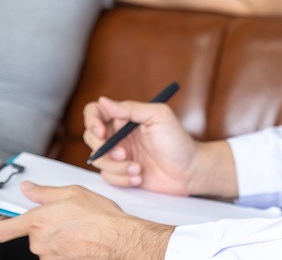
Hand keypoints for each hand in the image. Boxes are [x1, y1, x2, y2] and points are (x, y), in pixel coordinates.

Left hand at [0, 182, 171, 259]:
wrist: (117, 239)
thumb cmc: (98, 216)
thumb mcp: (71, 192)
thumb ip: (44, 192)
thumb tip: (28, 189)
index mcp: (37, 221)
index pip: (2, 229)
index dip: (1, 224)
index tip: (5, 219)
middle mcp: (39, 242)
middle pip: (29, 235)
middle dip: (41, 227)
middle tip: (60, 216)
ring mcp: (50, 256)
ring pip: (44, 246)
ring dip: (54, 237)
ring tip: (74, 227)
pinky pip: (56, 255)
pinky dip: (64, 248)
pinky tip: (78, 238)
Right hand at [83, 96, 199, 195]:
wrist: (190, 171)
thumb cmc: (177, 141)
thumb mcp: (158, 117)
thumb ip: (130, 109)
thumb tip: (103, 101)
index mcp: (124, 117)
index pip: (95, 112)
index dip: (92, 121)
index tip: (101, 133)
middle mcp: (118, 134)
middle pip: (91, 138)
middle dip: (104, 149)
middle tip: (123, 154)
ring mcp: (119, 154)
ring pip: (98, 160)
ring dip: (117, 167)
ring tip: (138, 169)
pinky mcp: (121, 173)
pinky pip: (108, 177)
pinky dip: (122, 179)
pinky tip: (139, 177)